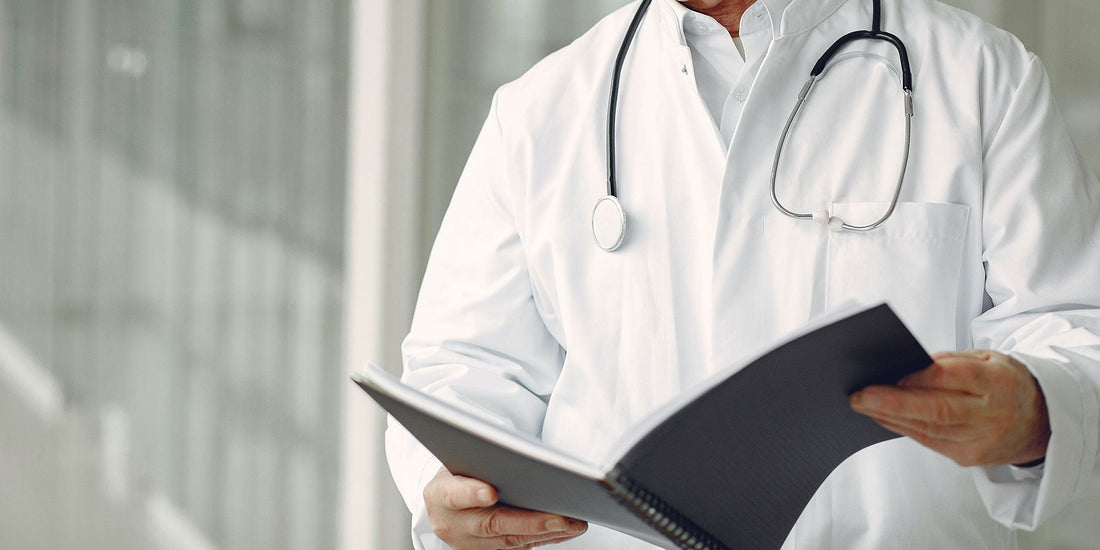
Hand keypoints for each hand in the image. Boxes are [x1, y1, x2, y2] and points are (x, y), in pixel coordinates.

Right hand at [423, 467, 587, 548]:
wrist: (445, 497)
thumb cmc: (459, 470)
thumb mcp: (462, 459)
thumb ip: (482, 461)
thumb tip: (521, 459)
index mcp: (438, 495)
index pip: (455, 494)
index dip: (472, 494)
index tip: (491, 493)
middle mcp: (450, 524)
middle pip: (491, 525)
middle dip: (529, 523)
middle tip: (559, 518)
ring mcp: (467, 544)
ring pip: (509, 541)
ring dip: (544, 533)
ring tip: (574, 523)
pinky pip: (517, 548)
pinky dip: (543, 538)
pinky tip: (565, 530)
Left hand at [849, 350, 1049, 466]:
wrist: (1042, 422)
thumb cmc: (1007, 383)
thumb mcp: (988, 359)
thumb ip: (950, 361)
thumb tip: (907, 366)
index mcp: (997, 383)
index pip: (952, 379)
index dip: (918, 378)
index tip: (888, 374)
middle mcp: (990, 415)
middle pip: (936, 410)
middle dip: (892, 403)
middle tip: (859, 396)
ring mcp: (979, 441)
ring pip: (927, 429)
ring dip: (889, 416)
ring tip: (862, 404)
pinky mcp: (968, 457)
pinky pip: (928, 441)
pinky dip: (902, 428)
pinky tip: (882, 417)